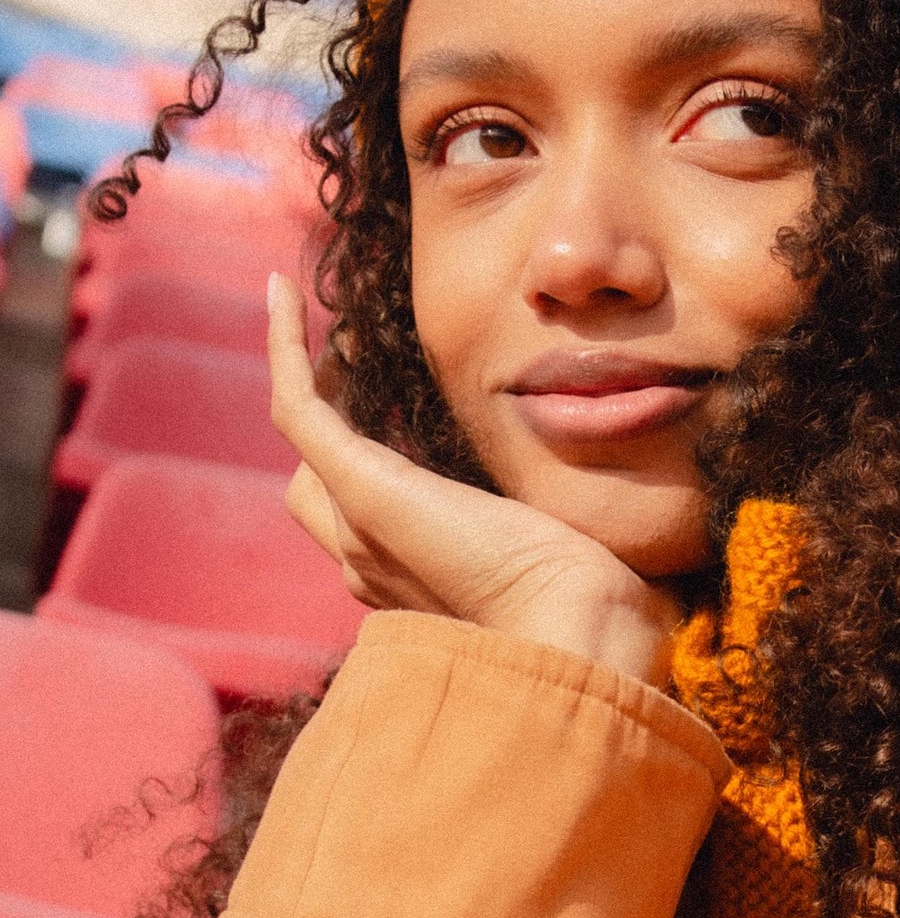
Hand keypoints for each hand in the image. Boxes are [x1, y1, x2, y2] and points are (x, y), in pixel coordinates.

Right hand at [267, 276, 682, 685]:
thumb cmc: (590, 604)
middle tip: (351, 360)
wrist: (576, 628)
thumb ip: (559, 535)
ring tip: (333, 324)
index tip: (400, 403)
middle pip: (316, 489)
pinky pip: (297, 405)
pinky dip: (285, 345)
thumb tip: (598, 523)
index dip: (373, 458)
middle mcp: (373, 561)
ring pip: (307, 442)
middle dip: (331, 422)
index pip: (365, 522)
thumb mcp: (568, 555)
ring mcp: (359, 523)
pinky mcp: (360, 486)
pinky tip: (282, 288)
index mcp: (419, 583)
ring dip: (310, 376)